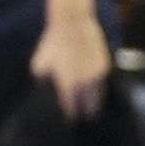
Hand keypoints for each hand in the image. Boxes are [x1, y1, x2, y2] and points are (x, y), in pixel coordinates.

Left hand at [40, 6, 111, 120]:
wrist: (72, 25)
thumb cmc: (52, 45)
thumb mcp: (39, 64)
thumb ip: (43, 82)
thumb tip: (44, 93)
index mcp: (66, 83)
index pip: (71, 108)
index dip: (70, 116)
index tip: (69, 121)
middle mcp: (84, 82)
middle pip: (89, 107)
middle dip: (85, 113)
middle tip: (82, 118)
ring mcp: (96, 75)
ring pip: (99, 98)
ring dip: (95, 105)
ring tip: (91, 112)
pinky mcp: (105, 67)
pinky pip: (104, 85)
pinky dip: (100, 92)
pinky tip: (97, 95)